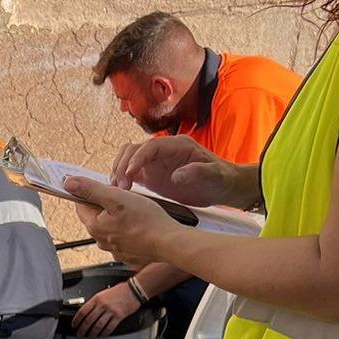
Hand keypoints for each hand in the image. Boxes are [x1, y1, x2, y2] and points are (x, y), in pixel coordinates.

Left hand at [65, 179, 183, 271]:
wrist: (168, 242)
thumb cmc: (146, 220)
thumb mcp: (117, 198)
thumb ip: (91, 190)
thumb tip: (68, 184)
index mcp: (95, 227)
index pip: (81, 205)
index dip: (91, 192)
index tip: (102, 185)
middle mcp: (101, 241)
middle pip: (96, 216)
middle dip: (106, 204)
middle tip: (123, 197)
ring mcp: (114, 250)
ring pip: (110, 227)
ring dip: (117, 217)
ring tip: (134, 210)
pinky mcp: (128, 254)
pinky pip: (123, 238)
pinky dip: (128, 230)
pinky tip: (139, 224)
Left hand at [70, 280, 144, 337]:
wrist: (134, 289)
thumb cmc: (120, 291)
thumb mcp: (104, 293)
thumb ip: (95, 302)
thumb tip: (87, 312)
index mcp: (97, 298)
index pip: (83, 311)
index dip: (76, 320)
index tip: (74, 325)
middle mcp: (103, 305)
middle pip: (89, 320)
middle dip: (82, 329)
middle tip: (80, 334)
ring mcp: (111, 311)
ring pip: (98, 325)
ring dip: (92, 333)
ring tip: (89, 336)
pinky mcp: (119, 316)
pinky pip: (109, 327)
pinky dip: (104, 333)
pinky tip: (101, 335)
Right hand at [111, 137, 238, 207]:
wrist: (221, 186)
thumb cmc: (220, 178)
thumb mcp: (214, 175)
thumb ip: (198, 172)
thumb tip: (177, 175)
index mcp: (177, 146)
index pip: (151, 146)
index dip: (138, 157)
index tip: (129, 173)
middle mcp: (163, 151)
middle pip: (134, 149)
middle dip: (124, 165)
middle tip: (122, 187)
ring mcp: (155, 163)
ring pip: (128, 159)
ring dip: (119, 172)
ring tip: (117, 190)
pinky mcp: (151, 176)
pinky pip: (130, 173)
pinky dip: (122, 180)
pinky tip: (119, 192)